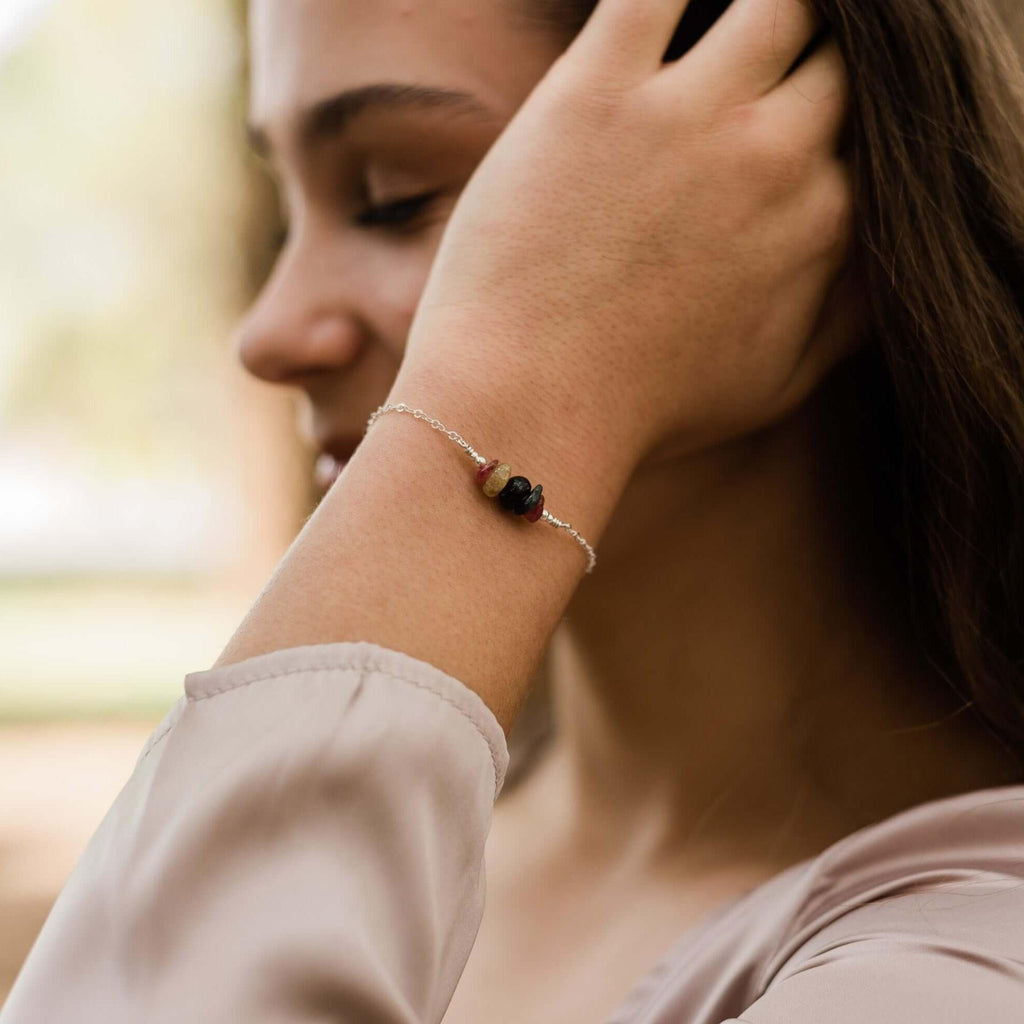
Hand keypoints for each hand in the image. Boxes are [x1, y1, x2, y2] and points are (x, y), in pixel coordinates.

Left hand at [397, 0, 854, 464]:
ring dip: (764, 10)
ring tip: (727, 37)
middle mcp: (774, 155)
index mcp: (825, 222)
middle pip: (833, 61)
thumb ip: (851, 317)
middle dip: (808, 66)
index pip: (863, 136)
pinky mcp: (597, 89)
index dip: (827, 134)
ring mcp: (689, 114)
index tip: (785, 143)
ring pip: (774, 2)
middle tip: (755, 89)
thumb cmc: (646, 409)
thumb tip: (886, 259)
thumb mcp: (778, 386)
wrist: (530, 407)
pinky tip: (661, 12)